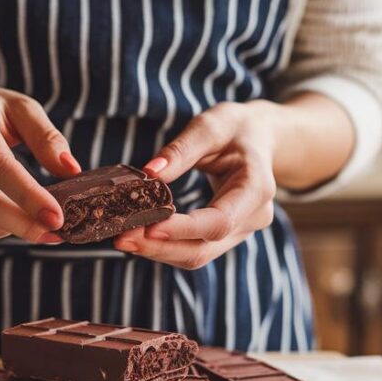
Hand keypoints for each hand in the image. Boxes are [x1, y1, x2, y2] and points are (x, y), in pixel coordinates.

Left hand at [115, 101, 278, 269]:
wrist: (260, 139)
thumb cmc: (236, 128)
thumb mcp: (212, 125)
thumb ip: (182, 149)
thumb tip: (150, 172)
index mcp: (256, 188)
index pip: (219, 221)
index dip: (183, 229)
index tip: (148, 228)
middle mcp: (253, 218)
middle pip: (204, 248)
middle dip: (160, 247)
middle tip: (121, 238)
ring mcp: (241, 231)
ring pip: (197, 255)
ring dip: (158, 251)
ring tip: (122, 238)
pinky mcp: (225, 236)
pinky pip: (194, 249)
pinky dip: (165, 246)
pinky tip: (139, 236)